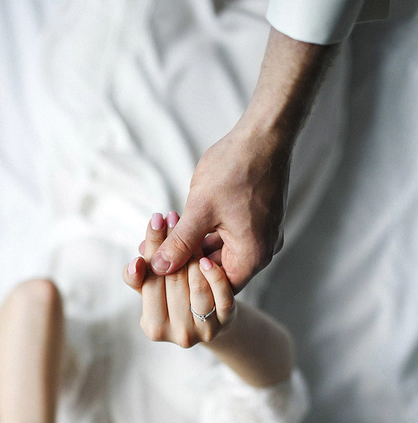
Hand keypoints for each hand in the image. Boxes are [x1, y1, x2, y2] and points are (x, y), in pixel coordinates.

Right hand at [123, 211, 235, 348]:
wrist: (209, 317)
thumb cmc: (174, 298)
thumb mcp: (153, 288)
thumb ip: (140, 277)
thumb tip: (135, 263)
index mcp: (153, 328)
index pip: (150, 282)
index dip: (152, 249)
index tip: (154, 220)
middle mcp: (178, 335)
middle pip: (173, 283)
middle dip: (172, 244)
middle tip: (172, 215)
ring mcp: (204, 331)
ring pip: (197, 288)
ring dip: (194, 255)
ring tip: (190, 227)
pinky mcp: (226, 323)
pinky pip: (222, 296)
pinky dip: (215, 276)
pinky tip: (207, 259)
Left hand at [147, 122, 289, 291]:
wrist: (266, 132)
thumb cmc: (236, 167)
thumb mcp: (200, 209)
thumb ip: (179, 243)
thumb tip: (158, 268)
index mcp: (253, 256)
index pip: (219, 290)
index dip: (190, 286)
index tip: (165, 277)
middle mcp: (262, 250)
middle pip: (219, 271)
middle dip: (187, 265)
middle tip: (158, 259)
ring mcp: (262, 234)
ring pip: (221, 253)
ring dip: (194, 248)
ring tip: (164, 242)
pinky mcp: (258, 220)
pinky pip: (228, 237)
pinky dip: (206, 235)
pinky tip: (181, 227)